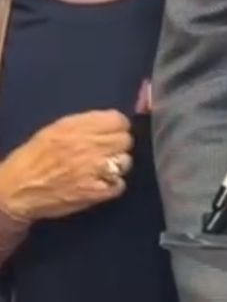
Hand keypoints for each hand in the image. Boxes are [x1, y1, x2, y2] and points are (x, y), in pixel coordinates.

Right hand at [0, 110, 132, 221]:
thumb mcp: (54, 130)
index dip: (116, 127)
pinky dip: (113, 186)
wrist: (15, 191)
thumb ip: (84, 123)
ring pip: (125, 162)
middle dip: (117, 146)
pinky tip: (100, 184)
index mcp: (77, 129)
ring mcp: (94, 170)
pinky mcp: (95, 192)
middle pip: (125, 140)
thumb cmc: (33, 159)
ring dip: (116, 166)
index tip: (110, 133)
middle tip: (104, 153)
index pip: (118, 120)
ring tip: (102, 169)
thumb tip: (110, 121)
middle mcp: (89, 147)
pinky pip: (119, 185)